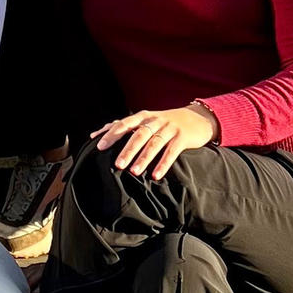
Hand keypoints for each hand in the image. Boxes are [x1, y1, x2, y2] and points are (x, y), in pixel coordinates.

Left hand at [90, 103, 219, 180]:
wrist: (197, 119)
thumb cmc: (165, 123)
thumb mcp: (145, 121)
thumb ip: (122, 127)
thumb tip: (95, 135)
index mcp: (143, 117)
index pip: (124, 124)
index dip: (111, 134)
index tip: (99, 146)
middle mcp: (155, 120)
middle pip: (139, 135)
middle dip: (127, 149)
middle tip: (117, 164)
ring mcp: (169, 128)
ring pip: (154, 143)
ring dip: (144, 158)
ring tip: (134, 172)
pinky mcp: (182, 137)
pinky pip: (172, 151)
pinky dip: (164, 163)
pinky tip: (156, 175)